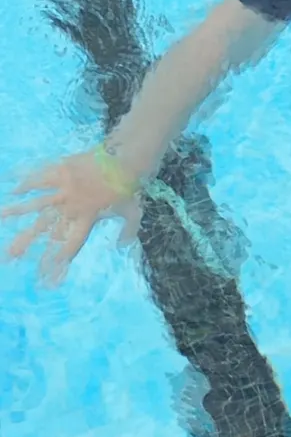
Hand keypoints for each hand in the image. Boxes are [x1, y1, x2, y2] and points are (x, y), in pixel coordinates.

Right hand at [2, 151, 141, 284]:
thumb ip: (127, 231)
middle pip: (44, 228)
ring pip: (35, 203)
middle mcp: (71, 206)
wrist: (126, 159)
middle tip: (9, 256)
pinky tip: (13, 189)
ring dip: (15, 212)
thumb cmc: (130, 187)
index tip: (46, 276)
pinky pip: (40, 178)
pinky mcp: (61, 170)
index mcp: (87, 219)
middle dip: (25, 243)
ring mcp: (64, 188)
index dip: (57, 262)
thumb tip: (122, 245)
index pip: (69, 244)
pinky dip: (26, 182)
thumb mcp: (133, 212)